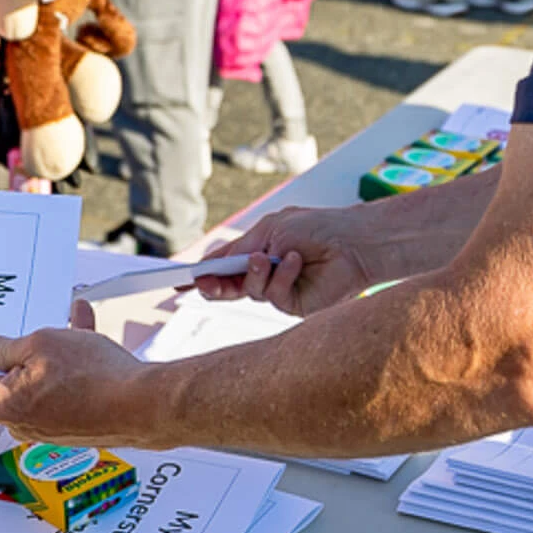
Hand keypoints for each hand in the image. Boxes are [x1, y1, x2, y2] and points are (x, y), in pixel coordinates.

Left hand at [0, 302, 155, 447]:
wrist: (148, 405)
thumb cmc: (96, 377)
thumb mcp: (42, 344)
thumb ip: (8, 346)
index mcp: (4, 403)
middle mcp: (21, 419)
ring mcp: (48, 421)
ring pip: (33, 376)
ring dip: (39, 348)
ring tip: (52, 318)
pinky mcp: (74, 417)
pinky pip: (61, 381)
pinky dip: (67, 354)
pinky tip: (80, 324)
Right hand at [195, 207, 374, 316]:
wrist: (353, 240)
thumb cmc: (316, 227)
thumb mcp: (268, 231)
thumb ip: (238, 249)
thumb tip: (209, 265)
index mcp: (257, 252)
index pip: (223, 266)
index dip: (202, 274)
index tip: (179, 281)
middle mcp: (265, 274)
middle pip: (229, 286)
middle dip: (215, 284)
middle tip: (203, 283)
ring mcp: (279, 291)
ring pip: (249, 291)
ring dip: (255, 273)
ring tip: (268, 257)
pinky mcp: (295, 305)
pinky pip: (274, 296)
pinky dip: (282, 276)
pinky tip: (296, 261)